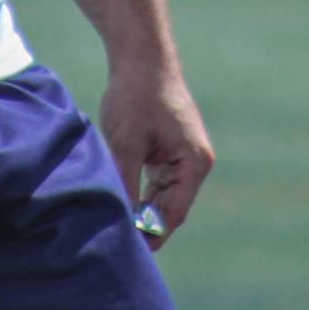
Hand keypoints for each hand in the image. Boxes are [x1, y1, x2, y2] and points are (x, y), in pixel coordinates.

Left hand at [98, 64, 214, 247]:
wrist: (140, 56)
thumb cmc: (135, 95)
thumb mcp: (126, 143)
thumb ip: (126, 183)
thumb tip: (120, 221)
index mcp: (194, 164)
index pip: (173, 214)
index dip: (151, 235)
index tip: (127, 253)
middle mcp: (194, 164)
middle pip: (168, 209)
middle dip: (144, 225)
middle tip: (115, 245)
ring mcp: (182, 157)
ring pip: (160, 198)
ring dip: (139, 209)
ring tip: (114, 228)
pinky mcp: (168, 151)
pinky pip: (154, 183)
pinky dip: (138, 192)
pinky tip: (117, 202)